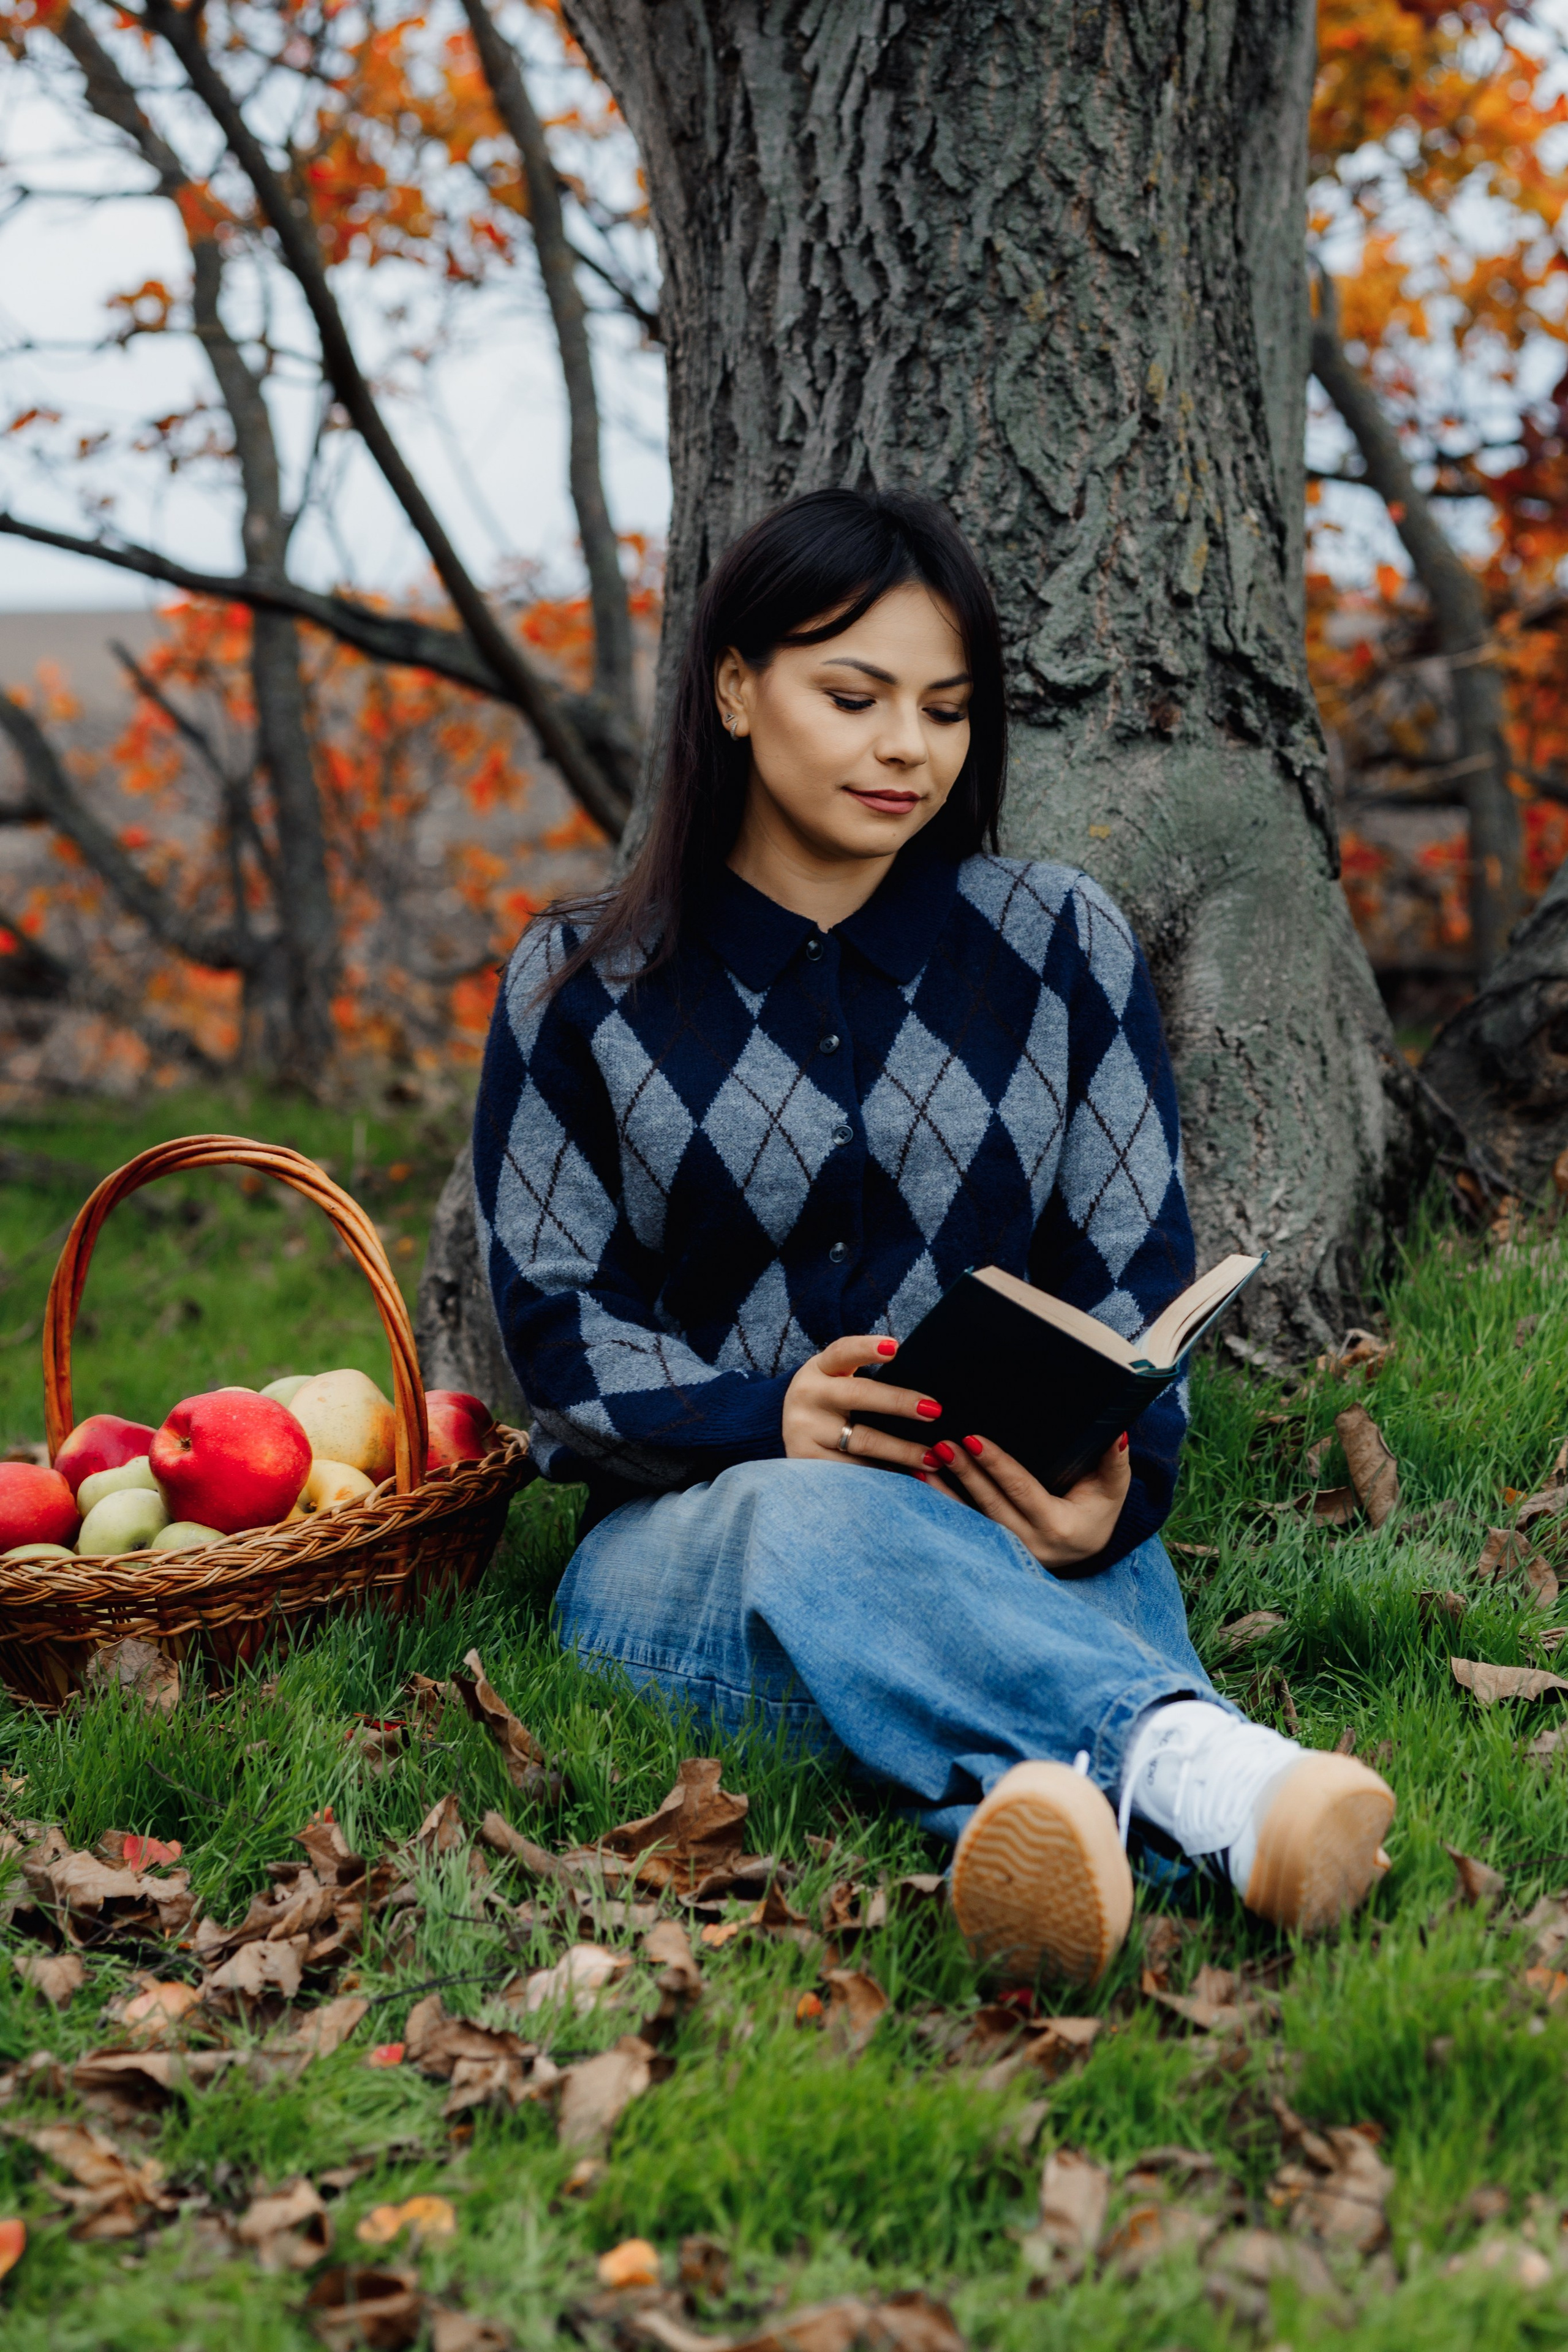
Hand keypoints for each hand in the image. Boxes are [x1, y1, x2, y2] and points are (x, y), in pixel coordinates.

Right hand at [782, 1335, 939, 1470]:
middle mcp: (807, 1396)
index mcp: (819, 1369)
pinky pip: (853, 1470)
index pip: (842, 1352)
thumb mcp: (837, 1381)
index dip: (866, 1349)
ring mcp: (804, 1431)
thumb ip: (868, 1379)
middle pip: (858, 1395)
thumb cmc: (831, 1402)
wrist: (792, 1433)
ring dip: (901, 1451)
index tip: (894, 1347)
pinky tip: (905, 1480)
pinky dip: (883, 1475)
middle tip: (934, 1411)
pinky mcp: (807, 1462)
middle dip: (898, 1401)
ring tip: (932, 1458)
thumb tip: (922, 1394)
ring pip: (861, 1441)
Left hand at [919, 1428, 1130, 1569]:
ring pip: (972, 1519)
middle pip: (991, 1505)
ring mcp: (1010, 1552)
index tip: (973, 1439)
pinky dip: (944, 1504)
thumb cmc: (1100, 1509)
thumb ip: (1115, 1461)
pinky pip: (965, 1526)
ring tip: (925, 1461)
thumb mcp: (1113, 1487)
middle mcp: (1031, 1545)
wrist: (1088, 1547)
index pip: (1022, 1491)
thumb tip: (1117, 1431)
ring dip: (946, 1490)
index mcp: (1059, 1527)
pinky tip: (924, 1481)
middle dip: (965, 1472)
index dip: (997, 1466)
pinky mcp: (994, 1550)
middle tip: (942, 1443)